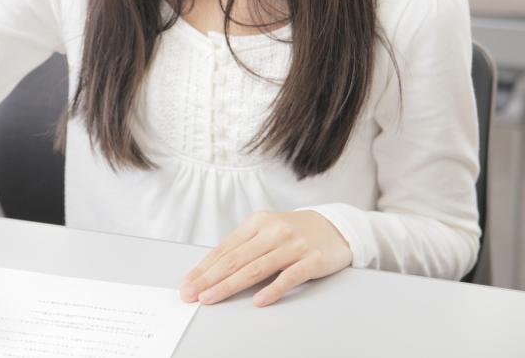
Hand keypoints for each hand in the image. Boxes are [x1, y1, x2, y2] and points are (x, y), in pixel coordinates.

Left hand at [179, 210, 351, 306]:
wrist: (336, 227)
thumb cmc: (295, 232)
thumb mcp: (267, 231)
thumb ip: (245, 246)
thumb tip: (213, 269)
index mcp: (257, 222)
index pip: (225, 248)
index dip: (204, 267)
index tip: (188, 282)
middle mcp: (273, 231)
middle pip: (235, 259)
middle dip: (209, 279)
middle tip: (192, 294)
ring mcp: (293, 245)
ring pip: (255, 268)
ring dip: (230, 285)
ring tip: (211, 298)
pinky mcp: (312, 260)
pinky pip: (289, 277)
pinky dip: (272, 289)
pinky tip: (258, 301)